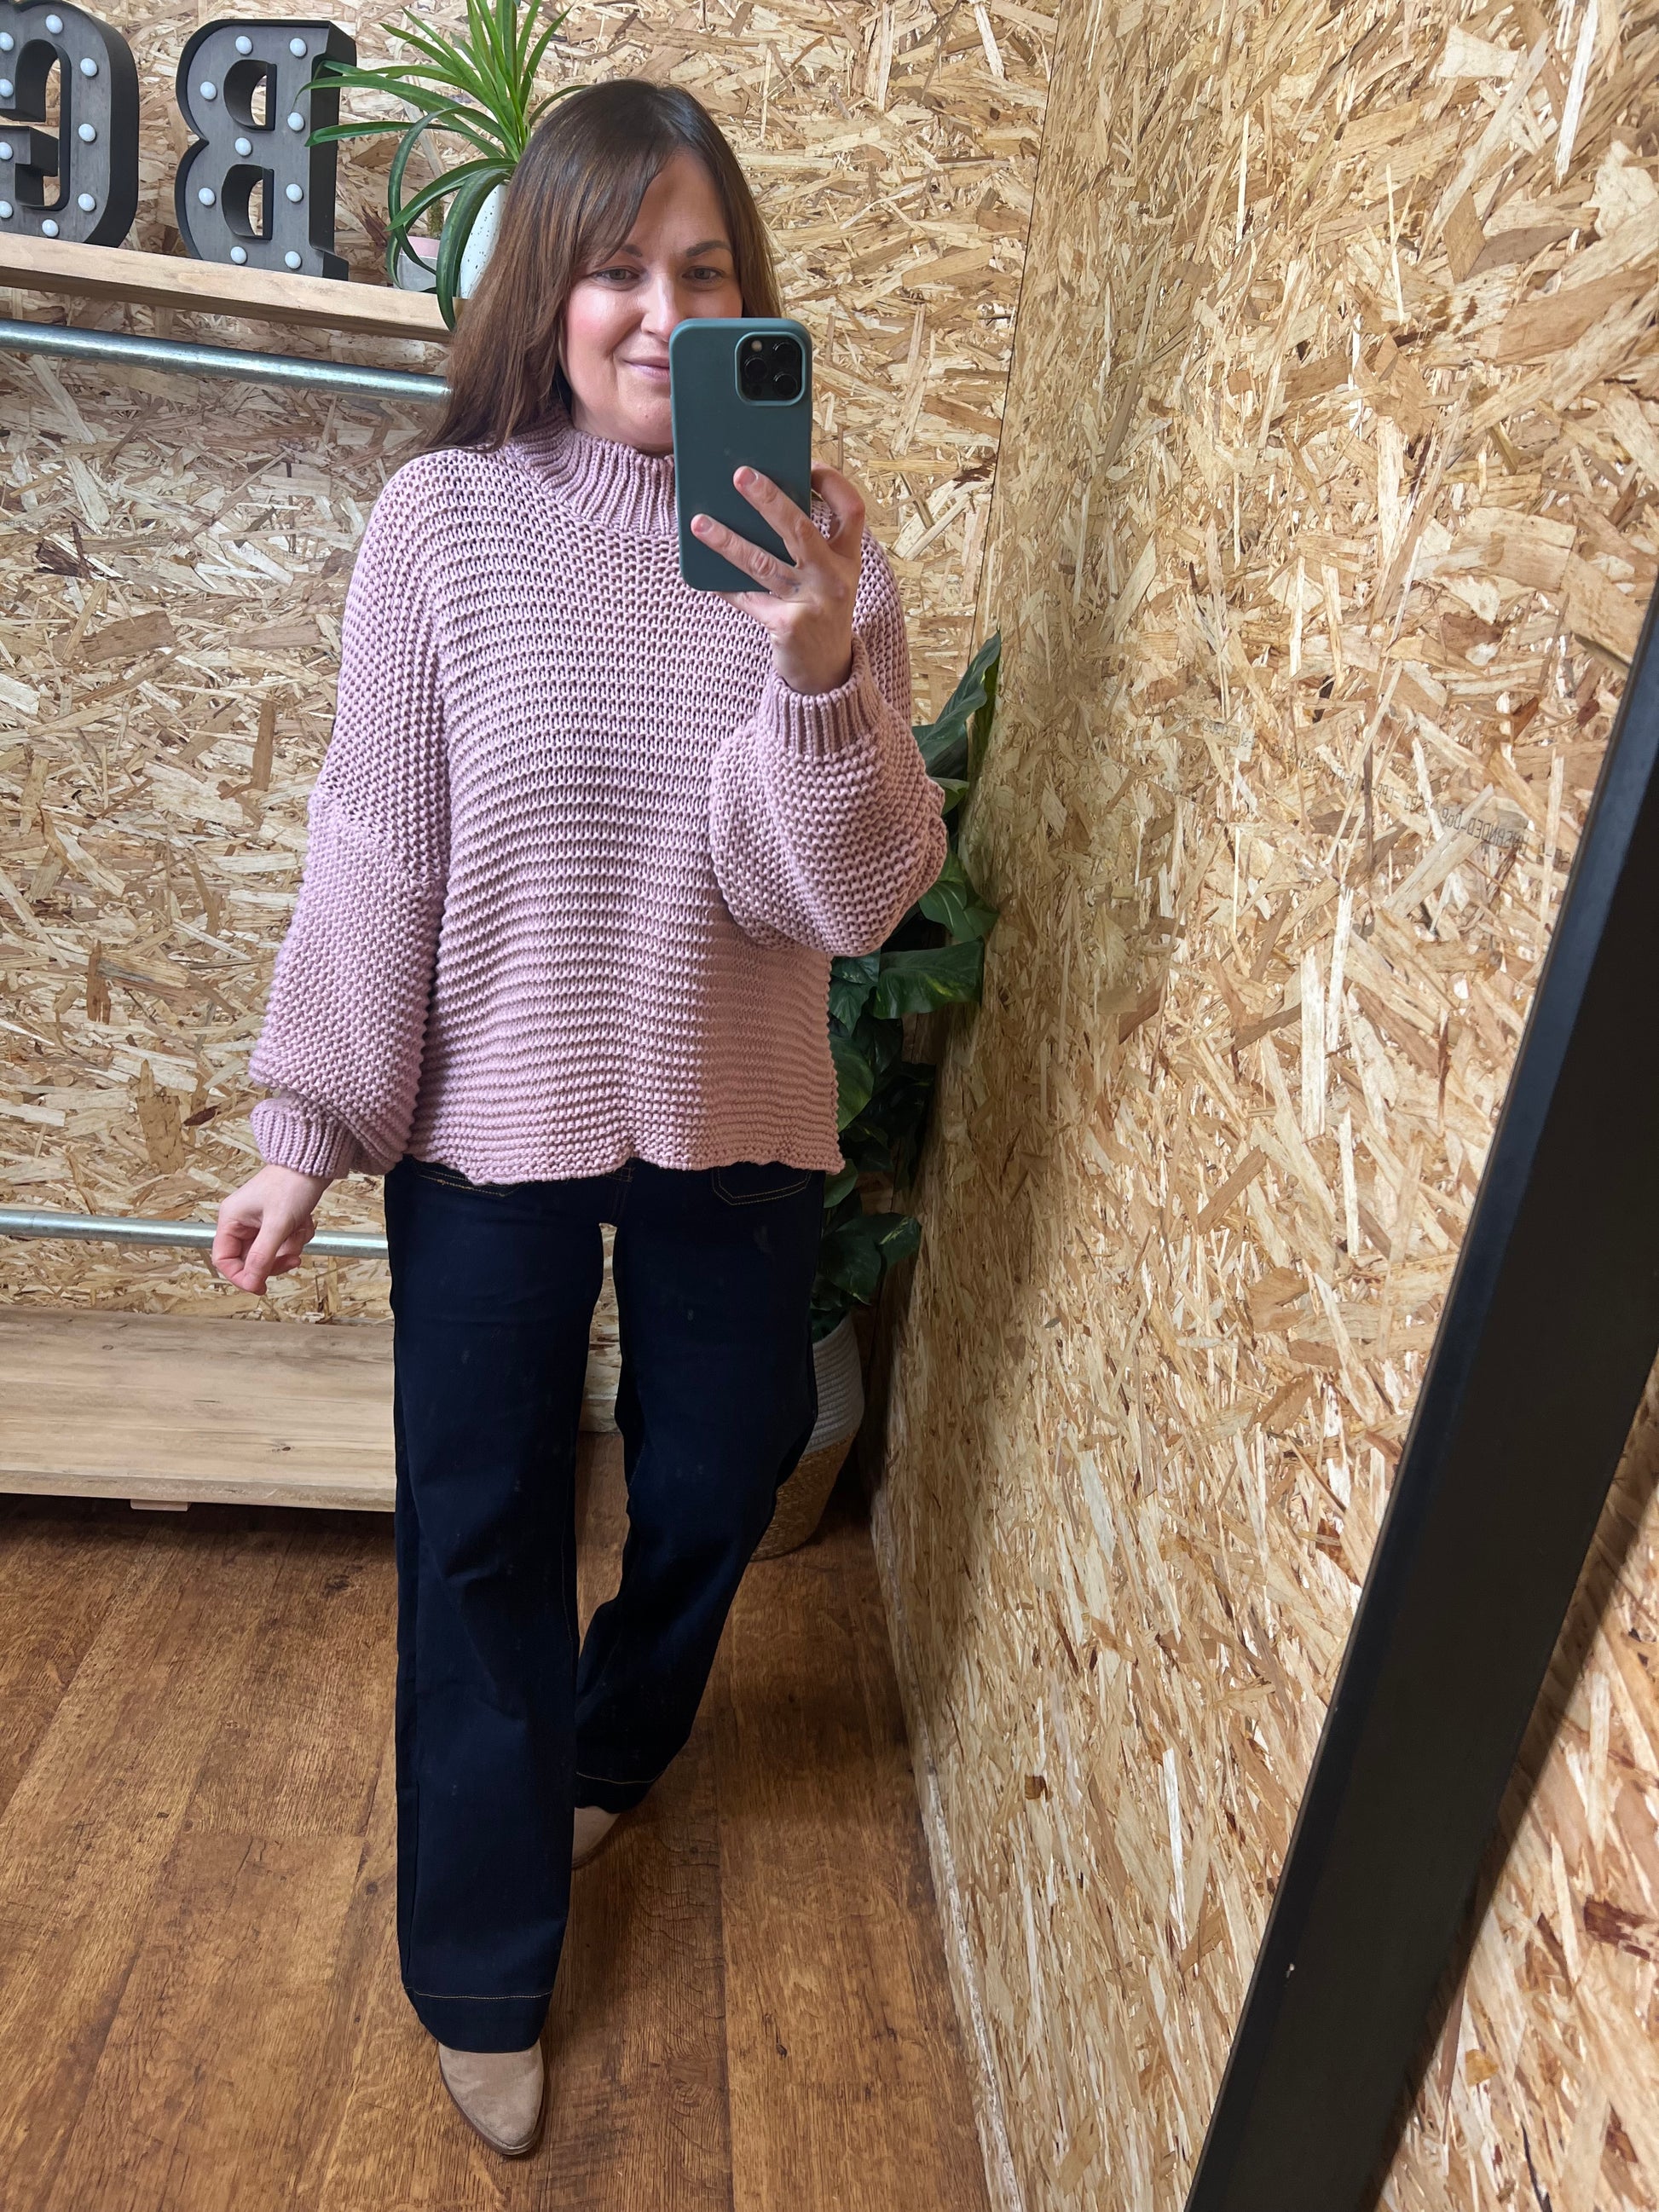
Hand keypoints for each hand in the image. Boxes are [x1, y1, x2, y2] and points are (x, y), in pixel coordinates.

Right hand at [213, 1164, 332, 1294]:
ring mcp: (258, 1223)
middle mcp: (241, 1222)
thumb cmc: (292, 1183)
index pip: (225, 1260)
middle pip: (251, 1260)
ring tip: (299, 1229)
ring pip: (270, 1253)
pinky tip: (304, 1222)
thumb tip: (252, 1282)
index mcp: (231, 1219)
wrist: (313, 1164)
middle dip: (275, 1259)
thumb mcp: (278, 1224)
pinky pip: (284, 1243)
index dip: (241, 1277)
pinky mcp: (276, 1222)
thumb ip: (263, 1255)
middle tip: (292, 1258)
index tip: (260, 1287)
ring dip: (289, 1246)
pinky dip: (297, 1237)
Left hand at [691, 462, 863, 695]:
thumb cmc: (820, 613)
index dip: (832, 482)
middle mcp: (834, 579)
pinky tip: (703, 574)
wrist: (826, 673)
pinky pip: (747, 599)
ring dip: (728, 541)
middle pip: (800, 530)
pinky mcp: (787, 627)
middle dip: (769, 499)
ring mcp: (812, 604)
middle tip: (740, 475)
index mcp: (848, 560)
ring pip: (763, 564)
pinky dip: (723, 586)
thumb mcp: (828, 578)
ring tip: (699, 523)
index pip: (851, 510)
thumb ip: (809, 546)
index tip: (808, 464)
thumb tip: (762, 503)